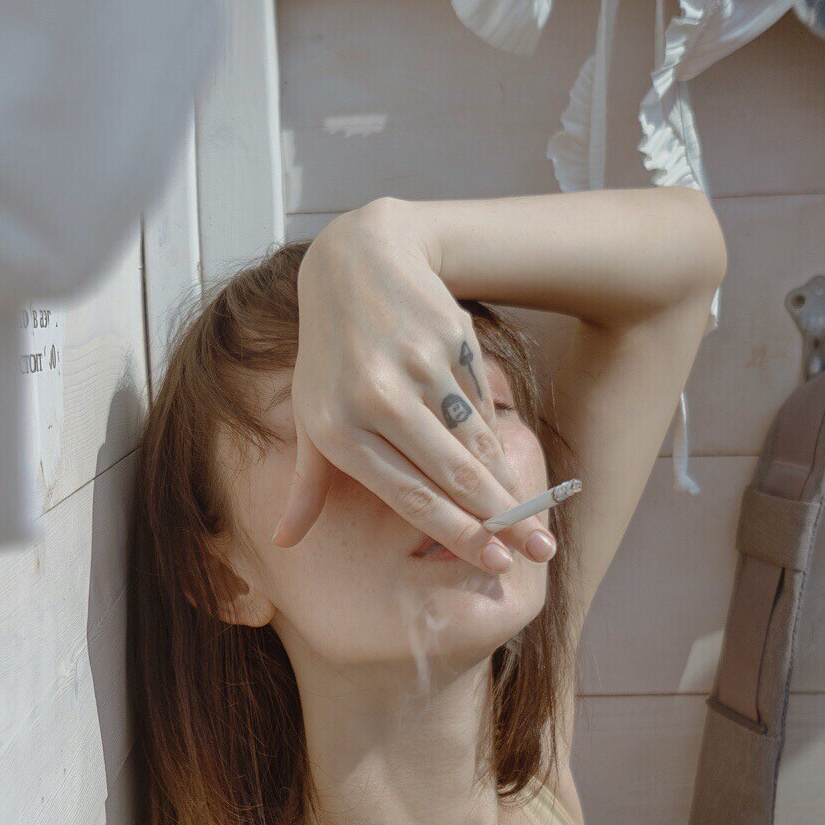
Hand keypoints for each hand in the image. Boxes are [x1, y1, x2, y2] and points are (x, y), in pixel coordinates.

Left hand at [275, 199, 559, 573]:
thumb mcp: (311, 414)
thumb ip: (308, 484)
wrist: (359, 261)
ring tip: (538, 523)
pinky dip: (494, 438)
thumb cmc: (331, 354)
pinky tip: (507, 467)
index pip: (409, 495)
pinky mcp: (449, 341)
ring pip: (475, 442)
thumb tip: (285, 541)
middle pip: (452, 475)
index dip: (457, 533)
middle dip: (501, 522)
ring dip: (509, 486)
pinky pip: (481, 402)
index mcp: (339, 428)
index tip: (494, 563)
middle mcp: (378, 400)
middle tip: (539, 552)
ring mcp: (417, 367)